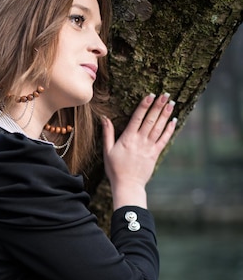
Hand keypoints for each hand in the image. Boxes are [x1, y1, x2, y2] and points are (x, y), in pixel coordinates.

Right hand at [102, 93, 176, 209]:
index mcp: (127, 139)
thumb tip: (104, 119)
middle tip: (165, 94)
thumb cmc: (115, 169)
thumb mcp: (107, 150)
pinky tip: (174, 120)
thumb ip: (108, 133)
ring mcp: (149, 147)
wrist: (128, 185)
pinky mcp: (155, 154)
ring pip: (159, 127)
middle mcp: (140, 141)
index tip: (150, 95)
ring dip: (165, 114)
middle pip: (151, 120)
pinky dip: (169, 129)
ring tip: (171, 103)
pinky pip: (164, 139)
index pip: (137, 118)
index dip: (144, 106)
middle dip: (158, 106)